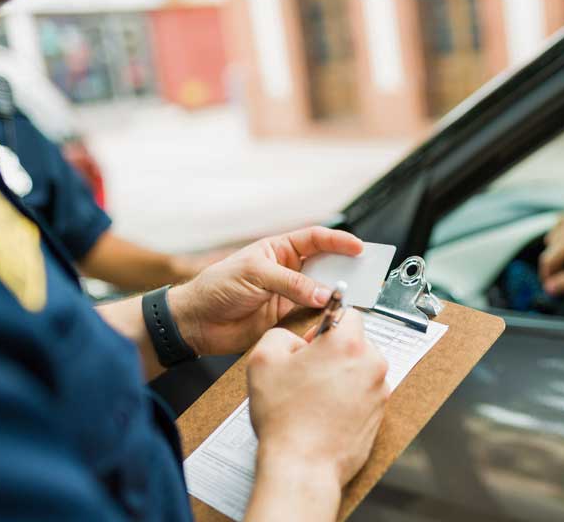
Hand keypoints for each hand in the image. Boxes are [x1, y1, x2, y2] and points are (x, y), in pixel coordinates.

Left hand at [169, 227, 361, 355]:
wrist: (197, 322)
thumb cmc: (217, 287)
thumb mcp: (255, 275)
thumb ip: (290, 283)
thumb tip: (322, 293)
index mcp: (280, 250)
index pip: (316, 239)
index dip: (338, 241)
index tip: (358, 247)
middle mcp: (288, 271)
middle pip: (326, 266)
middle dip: (345, 269)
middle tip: (365, 274)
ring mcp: (289, 295)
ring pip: (322, 292)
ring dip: (336, 295)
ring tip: (353, 297)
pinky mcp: (287, 319)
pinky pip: (312, 316)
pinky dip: (323, 317)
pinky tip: (331, 317)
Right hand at [247, 310, 388, 487]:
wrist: (303, 466)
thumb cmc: (285, 419)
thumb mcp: (262, 360)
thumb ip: (280, 335)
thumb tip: (294, 340)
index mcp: (348, 344)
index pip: (348, 313)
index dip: (325, 325)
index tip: (313, 342)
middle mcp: (371, 364)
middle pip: (356, 343)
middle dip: (334, 352)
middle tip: (308, 373)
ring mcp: (379, 391)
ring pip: (361, 369)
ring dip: (342, 376)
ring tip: (314, 397)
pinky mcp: (380, 414)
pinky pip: (365, 394)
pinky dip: (349, 398)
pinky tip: (326, 413)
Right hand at [539, 211, 563, 295]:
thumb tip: (549, 288)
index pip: (547, 261)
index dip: (546, 275)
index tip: (551, 284)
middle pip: (549, 250)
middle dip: (553, 264)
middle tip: (563, 275)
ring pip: (552, 236)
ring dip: (556, 248)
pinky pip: (560, 221)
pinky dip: (561, 230)